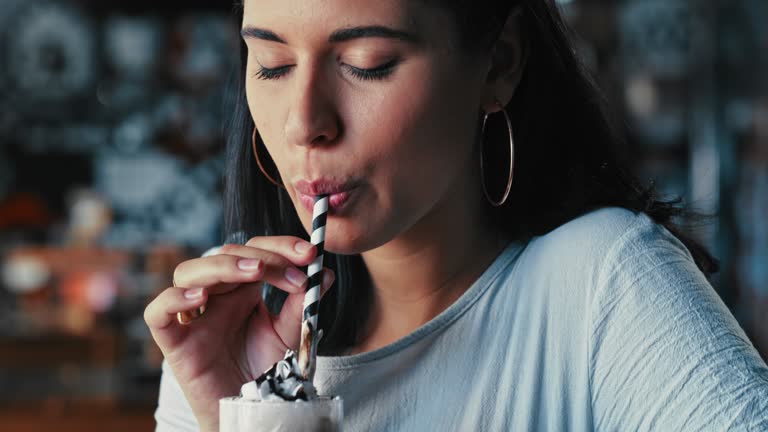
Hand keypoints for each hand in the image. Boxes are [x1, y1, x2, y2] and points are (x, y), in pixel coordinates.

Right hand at [144, 236, 334, 430]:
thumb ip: (302, 303)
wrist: (254, 410)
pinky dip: (173, 299)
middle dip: (262, 257)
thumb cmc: (265, 369)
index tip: (310, 254)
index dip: (279, 247)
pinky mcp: (174, 342)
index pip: (253, 251)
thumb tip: (325, 272)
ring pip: (188, 272)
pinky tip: (201, 297)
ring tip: (255, 272)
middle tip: (295, 271)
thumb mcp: (289, 331)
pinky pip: (157, 313)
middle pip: (224, 255)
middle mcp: (215, 296)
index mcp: (242, 289)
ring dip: (223, 266)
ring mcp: (192, 316)